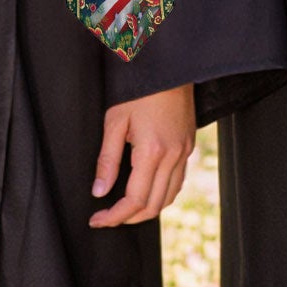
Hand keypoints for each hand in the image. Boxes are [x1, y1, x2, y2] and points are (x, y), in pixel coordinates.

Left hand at [89, 82, 195, 227]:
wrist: (169, 66)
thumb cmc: (139, 89)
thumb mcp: (115, 121)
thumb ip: (107, 160)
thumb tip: (99, 191)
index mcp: (152, 151)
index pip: (134, 200)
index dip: (114, 216)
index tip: (97, 220)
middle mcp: (173, 155)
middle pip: (153, 205)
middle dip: (129, 218)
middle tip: (107, 217)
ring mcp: (184, 151)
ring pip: (169, 197)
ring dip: (147, 209)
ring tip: (125, 209)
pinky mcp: (189, 145)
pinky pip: (178, 181)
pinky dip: (162, 194)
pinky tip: (147, 190)